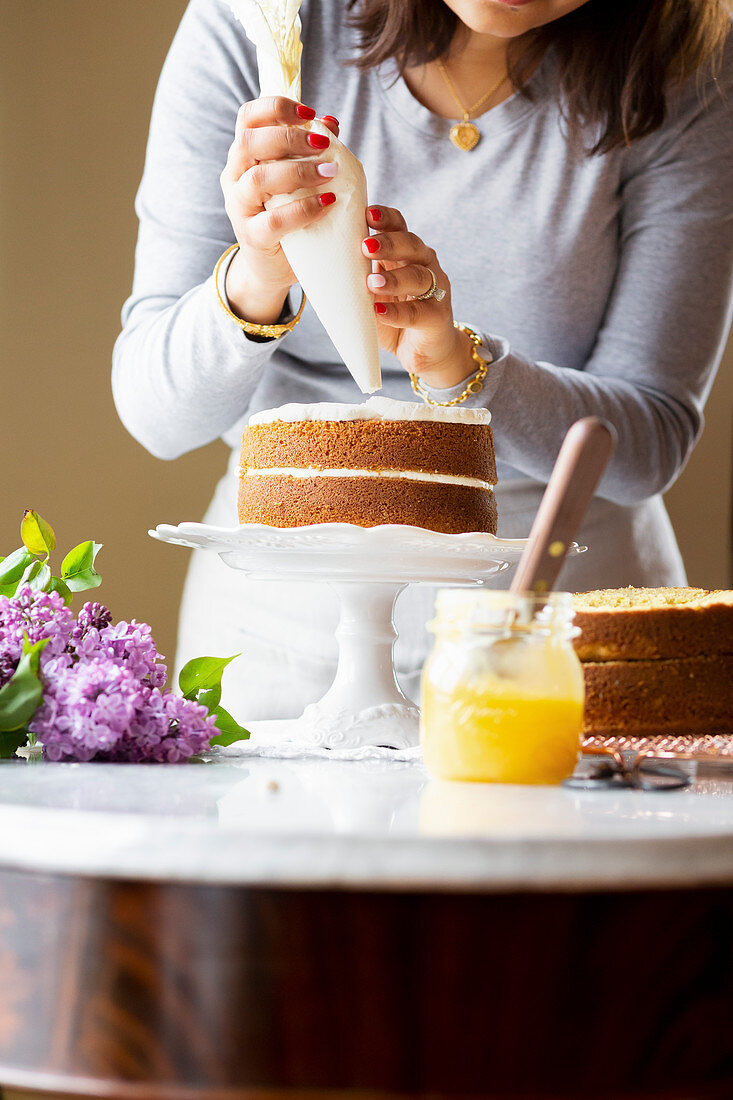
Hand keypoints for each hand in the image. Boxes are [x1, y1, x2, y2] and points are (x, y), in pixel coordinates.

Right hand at [219, 97, 339, 323]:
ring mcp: (239, 208)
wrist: (274, 266)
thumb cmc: (289, 216)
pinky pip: (274, 220)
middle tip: (323, 143)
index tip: (308, 112)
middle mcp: (234, 177)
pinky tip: (327, 202)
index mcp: (244, 156)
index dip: (275, 107)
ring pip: (258, 179)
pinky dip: (304, 209)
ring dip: (298, 170)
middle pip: (249, 143)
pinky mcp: (252, 236)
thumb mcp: (297, 180)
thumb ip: (310, 151)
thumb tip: (331, 122)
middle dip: (289, 137)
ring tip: (329, 171)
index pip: (247, 118)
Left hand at [363, 206, 475, 388]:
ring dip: (394, 278)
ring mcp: (435, 291)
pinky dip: (397, 312)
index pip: (399, 226)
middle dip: (389, 243)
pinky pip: (418, 312)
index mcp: (406, 253)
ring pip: (419, 276)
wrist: (424, 351)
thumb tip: (315, 263)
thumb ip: (355, 276)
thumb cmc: (392, 315)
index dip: (385, 218)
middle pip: (412, 245)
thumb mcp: (370, 291)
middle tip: (365, 246)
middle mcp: (425, 265)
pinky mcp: (437, 317)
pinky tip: (380, 311)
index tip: (367, 214)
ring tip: (371, 283)